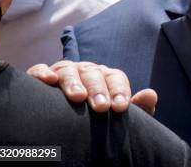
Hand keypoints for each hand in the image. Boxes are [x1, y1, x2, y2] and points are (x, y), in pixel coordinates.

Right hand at [27, 61, 157, 114]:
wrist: (66, 122)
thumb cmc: (97, 118)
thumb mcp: (117, 115)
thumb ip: (138, 108)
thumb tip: (151, 95)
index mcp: (106, 78)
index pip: (116, 78)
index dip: (120, 91)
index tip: (121, 107)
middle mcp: (86, 72)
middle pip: (93, 74)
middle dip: (98, 89)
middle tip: (101, 107)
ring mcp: (64, 72)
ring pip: (69, 70)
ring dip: (73, 82)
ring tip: (78, 97)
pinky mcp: (40, 76)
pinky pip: (39, 70)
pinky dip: (43, 72)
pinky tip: (48, 80)